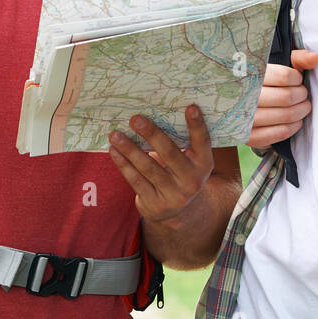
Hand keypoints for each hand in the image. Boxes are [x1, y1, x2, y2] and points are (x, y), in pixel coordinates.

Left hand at [108, 107, 213, 226]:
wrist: (174, 211)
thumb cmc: (177, 172)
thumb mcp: (186, 160)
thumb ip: (178, 142)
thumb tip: (151, 114)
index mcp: (203, 164)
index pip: (202, 142)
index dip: (197, 125)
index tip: (190, 107)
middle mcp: (192, 181)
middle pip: (170, 153)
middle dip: (151, 134)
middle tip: (135, 119)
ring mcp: (174, 195)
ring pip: (148, 168)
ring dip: (130, 149)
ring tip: (116, 135)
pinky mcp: (155, 204)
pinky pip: (136, 180)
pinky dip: (123, 164)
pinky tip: (114, 151)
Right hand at [247, 48, 317, 147]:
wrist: (241, 105)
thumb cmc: (265, 83)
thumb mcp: (278, 66)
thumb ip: (297, 59)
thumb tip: (315, 58)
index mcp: (249, 74)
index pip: (284, 76)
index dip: (297, 78)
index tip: (297, 80)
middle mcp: (244, 95)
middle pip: (286, 97)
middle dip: (301, 96)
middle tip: (303, 95)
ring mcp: (245, 117)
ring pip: (286, 115)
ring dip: (301, 111)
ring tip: (302, 107)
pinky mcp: (249, 136)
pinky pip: (280, 133)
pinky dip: (293, 127)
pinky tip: (295, 121)